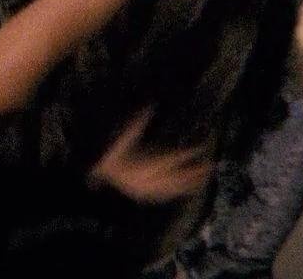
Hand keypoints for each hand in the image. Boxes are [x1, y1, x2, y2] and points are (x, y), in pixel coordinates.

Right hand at [89, 109, 213, 203]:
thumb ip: (136, 122)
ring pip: (171, 188)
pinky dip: (175, 193)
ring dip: (189, 184)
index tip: (202, 148)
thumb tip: (149, 105)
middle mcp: (144, 180)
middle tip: (211, 166)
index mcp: (140, 165)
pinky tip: (184, 191)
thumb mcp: (120, 134)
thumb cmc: (105, 150)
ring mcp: (142, 189)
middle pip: (175, 177)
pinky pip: (162, 196)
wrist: (91, 166)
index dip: (188, 154)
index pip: (170, 159)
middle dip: (194, 172)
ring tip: (204, 179)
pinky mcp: (140, 194)